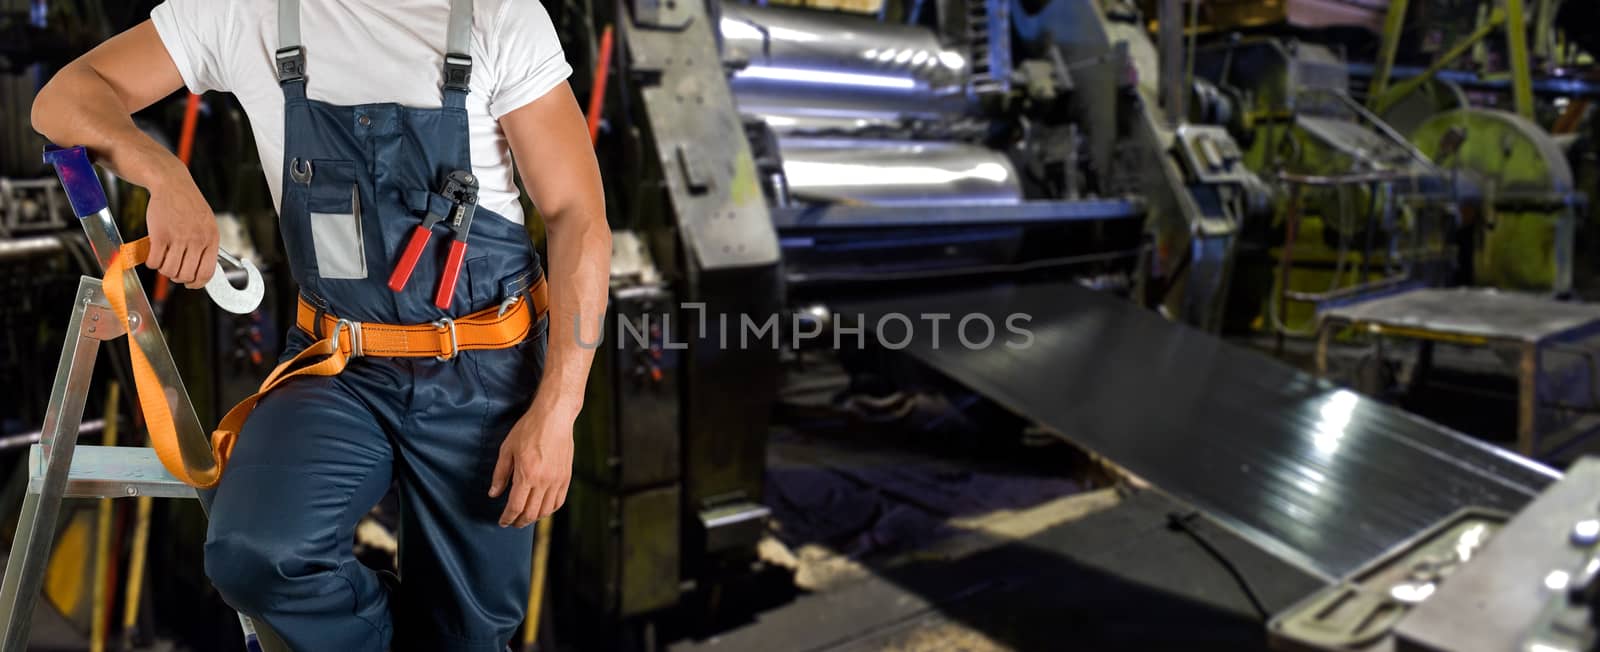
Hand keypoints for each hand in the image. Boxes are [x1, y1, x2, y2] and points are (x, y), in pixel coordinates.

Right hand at [143, 156, 216, 289]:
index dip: (196, 283)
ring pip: (169, 270)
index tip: (190, 284)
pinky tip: (153, 255)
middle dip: (177, 277)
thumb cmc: (188, 204)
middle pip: (186, 275)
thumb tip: (202, 269)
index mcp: (211, 239)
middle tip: (172, 270)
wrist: (172, 183)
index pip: (207, 273)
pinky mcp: (160, 234)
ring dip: (163, 269)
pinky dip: (151, 263)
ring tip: (162, 259)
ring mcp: (178, 238)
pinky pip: (154, 261)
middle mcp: (197, 240)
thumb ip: (206, 244)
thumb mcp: (207, 224)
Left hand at [488, 401, 574, 526]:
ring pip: (546, 510)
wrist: (554, 417)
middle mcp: (543, 481)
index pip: (515, 506)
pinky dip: (549, 510)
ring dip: (534, 518)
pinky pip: (559, 501)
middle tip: (512, 522)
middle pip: (531, 513)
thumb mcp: (507, 449)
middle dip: (519, 521)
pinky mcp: (566, 477)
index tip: (502, 522)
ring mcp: (557, 480)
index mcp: (527, 475)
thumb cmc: (528, 429)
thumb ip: (500, 474)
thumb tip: (494, 494)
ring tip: (525, 517)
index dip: (507, 518)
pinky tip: (542, 509)